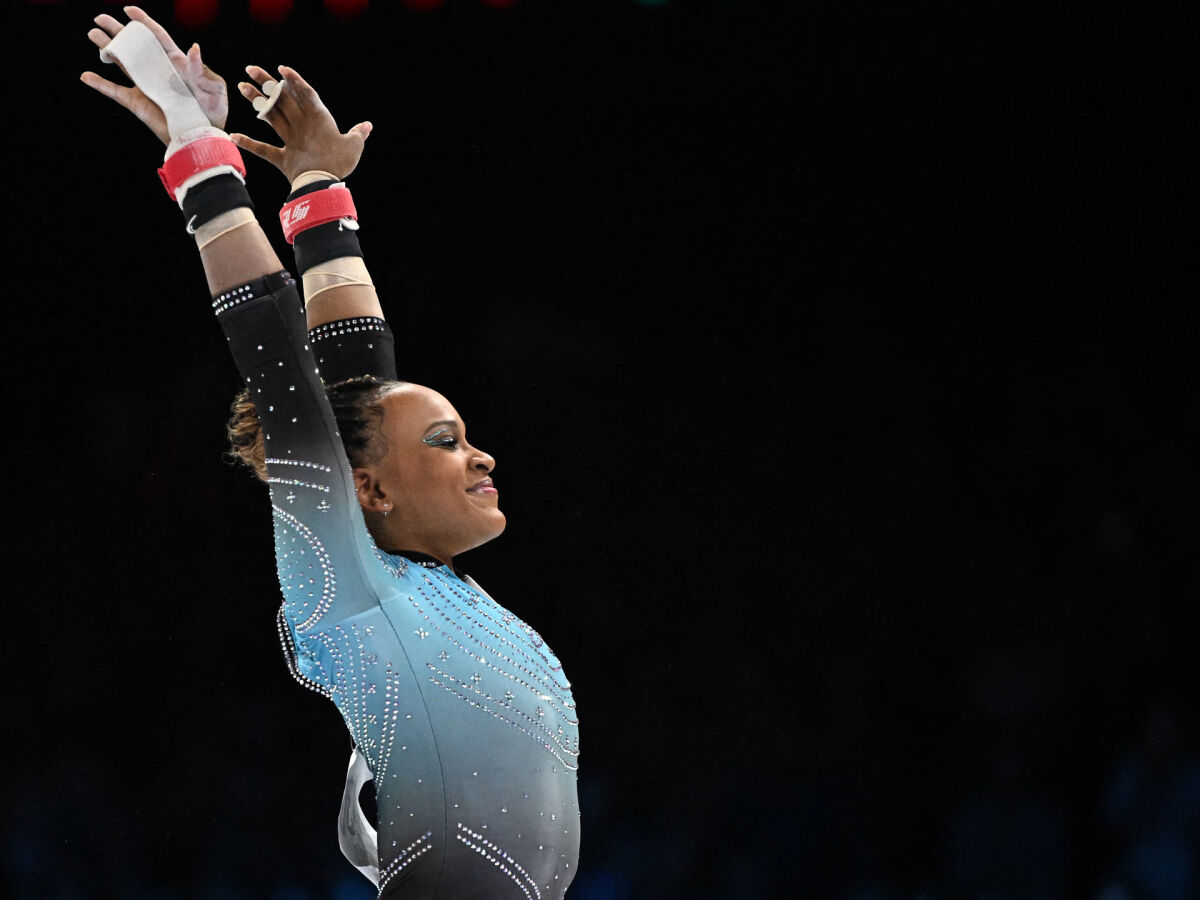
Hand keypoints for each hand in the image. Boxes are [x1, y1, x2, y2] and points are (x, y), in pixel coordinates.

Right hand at [80, 5, 227, 144]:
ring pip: (122, 63)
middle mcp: (158, 71)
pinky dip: (100, 85)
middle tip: (99, 18)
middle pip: (134, 45)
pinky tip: (86, 76)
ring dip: (106, 48)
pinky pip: (115, 92)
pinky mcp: (138, 103)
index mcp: (176, 63)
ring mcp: (146, 86)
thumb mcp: (215, 90)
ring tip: (92, 34)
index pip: (158, 37)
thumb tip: (193, 48)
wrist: (203, 137)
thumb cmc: (213, 112)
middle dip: (117, 30)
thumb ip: (202, 70)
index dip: (144, 22)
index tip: (129, 10)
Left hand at [232, 65, 371, 182]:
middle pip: (281, 100)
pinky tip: (233, 136)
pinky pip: (263, 149)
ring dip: (256, 101)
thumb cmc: (339, 163)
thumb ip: (358, 134)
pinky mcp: (282, 158)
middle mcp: (301, 125)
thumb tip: (367, 125)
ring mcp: (289, 141)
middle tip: (251, 69)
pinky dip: (249, 144)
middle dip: (266, 82)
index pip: (305, 94)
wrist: (321, 183)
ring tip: (242, 86)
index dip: (294, 80)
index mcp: (318, 119)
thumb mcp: (354, 146)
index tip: (281, 69)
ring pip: (271, 116)